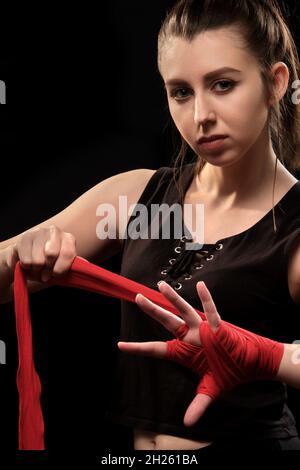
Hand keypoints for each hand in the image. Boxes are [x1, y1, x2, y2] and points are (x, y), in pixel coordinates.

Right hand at [5, 225, 76, 282]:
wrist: (31, 259)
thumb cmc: (50, 265)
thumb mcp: (62, 267)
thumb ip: (68, 269)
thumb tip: (67, 272)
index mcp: (68, 238)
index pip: (67, 253)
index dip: (60, 268)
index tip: (56, 274)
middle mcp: (54, 231)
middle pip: (51, 254)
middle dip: (47, 269)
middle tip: (45, 274)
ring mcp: (39, 232)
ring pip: (37, 260)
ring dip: (36, 270)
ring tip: (37, 269)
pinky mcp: (25, 237)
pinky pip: (26, 260)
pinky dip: (26, 267)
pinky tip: (29, 264)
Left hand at [118, 280, 283, 426]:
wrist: (251, 364)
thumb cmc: (230, 372)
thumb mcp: (211, 389)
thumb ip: (198, 404)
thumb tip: (188, 424)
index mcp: (184, 352)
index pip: (156, 349)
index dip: (139, 348)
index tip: (120, 345)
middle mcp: (189, 338)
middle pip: (167, 321)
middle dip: (152, 310)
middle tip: (137, 297)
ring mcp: (202, 331)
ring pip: (184, 311)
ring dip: (173, 298)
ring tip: (160, 285)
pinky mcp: (218, 328)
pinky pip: (211, 312)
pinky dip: (207, 299)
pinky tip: (201, 285)